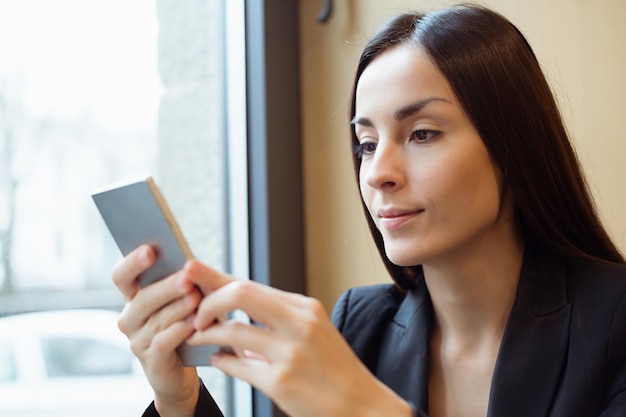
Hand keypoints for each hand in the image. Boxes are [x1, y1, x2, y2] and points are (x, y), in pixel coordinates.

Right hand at [112, 245, 200, 416]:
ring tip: (196, 298)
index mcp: (133, 297)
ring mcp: (138, 341)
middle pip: (142, 299)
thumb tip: (190, 262)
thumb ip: (181, 280)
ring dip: (177, 308)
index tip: (150, 250)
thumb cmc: (183, 324)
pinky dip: (178, 332)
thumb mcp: (182, 299)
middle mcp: (130, 318)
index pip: (121, 276)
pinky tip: (193, 324)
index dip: (133, 263)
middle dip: (166, 287)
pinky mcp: (152, 361)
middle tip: (186, 278)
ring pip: (155, 320)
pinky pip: (162, 343)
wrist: (182, 368)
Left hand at [183, 261, 412, 416]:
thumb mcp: (311, 331)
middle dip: (209, 301)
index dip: (216, 277)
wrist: (360, 404)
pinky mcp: (281, 382)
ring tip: (197, 336)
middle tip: (195, 315)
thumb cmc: (332, 368)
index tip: (190, 269)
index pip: (251, 284)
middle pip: (241, 294)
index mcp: (304, 308)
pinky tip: (217, 359)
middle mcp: (298, 324)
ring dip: (206, 333)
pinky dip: (221, 361)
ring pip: (232, 331)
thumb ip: (275, 318)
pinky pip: (238, 365)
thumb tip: (233, 306)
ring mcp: (290, 353)